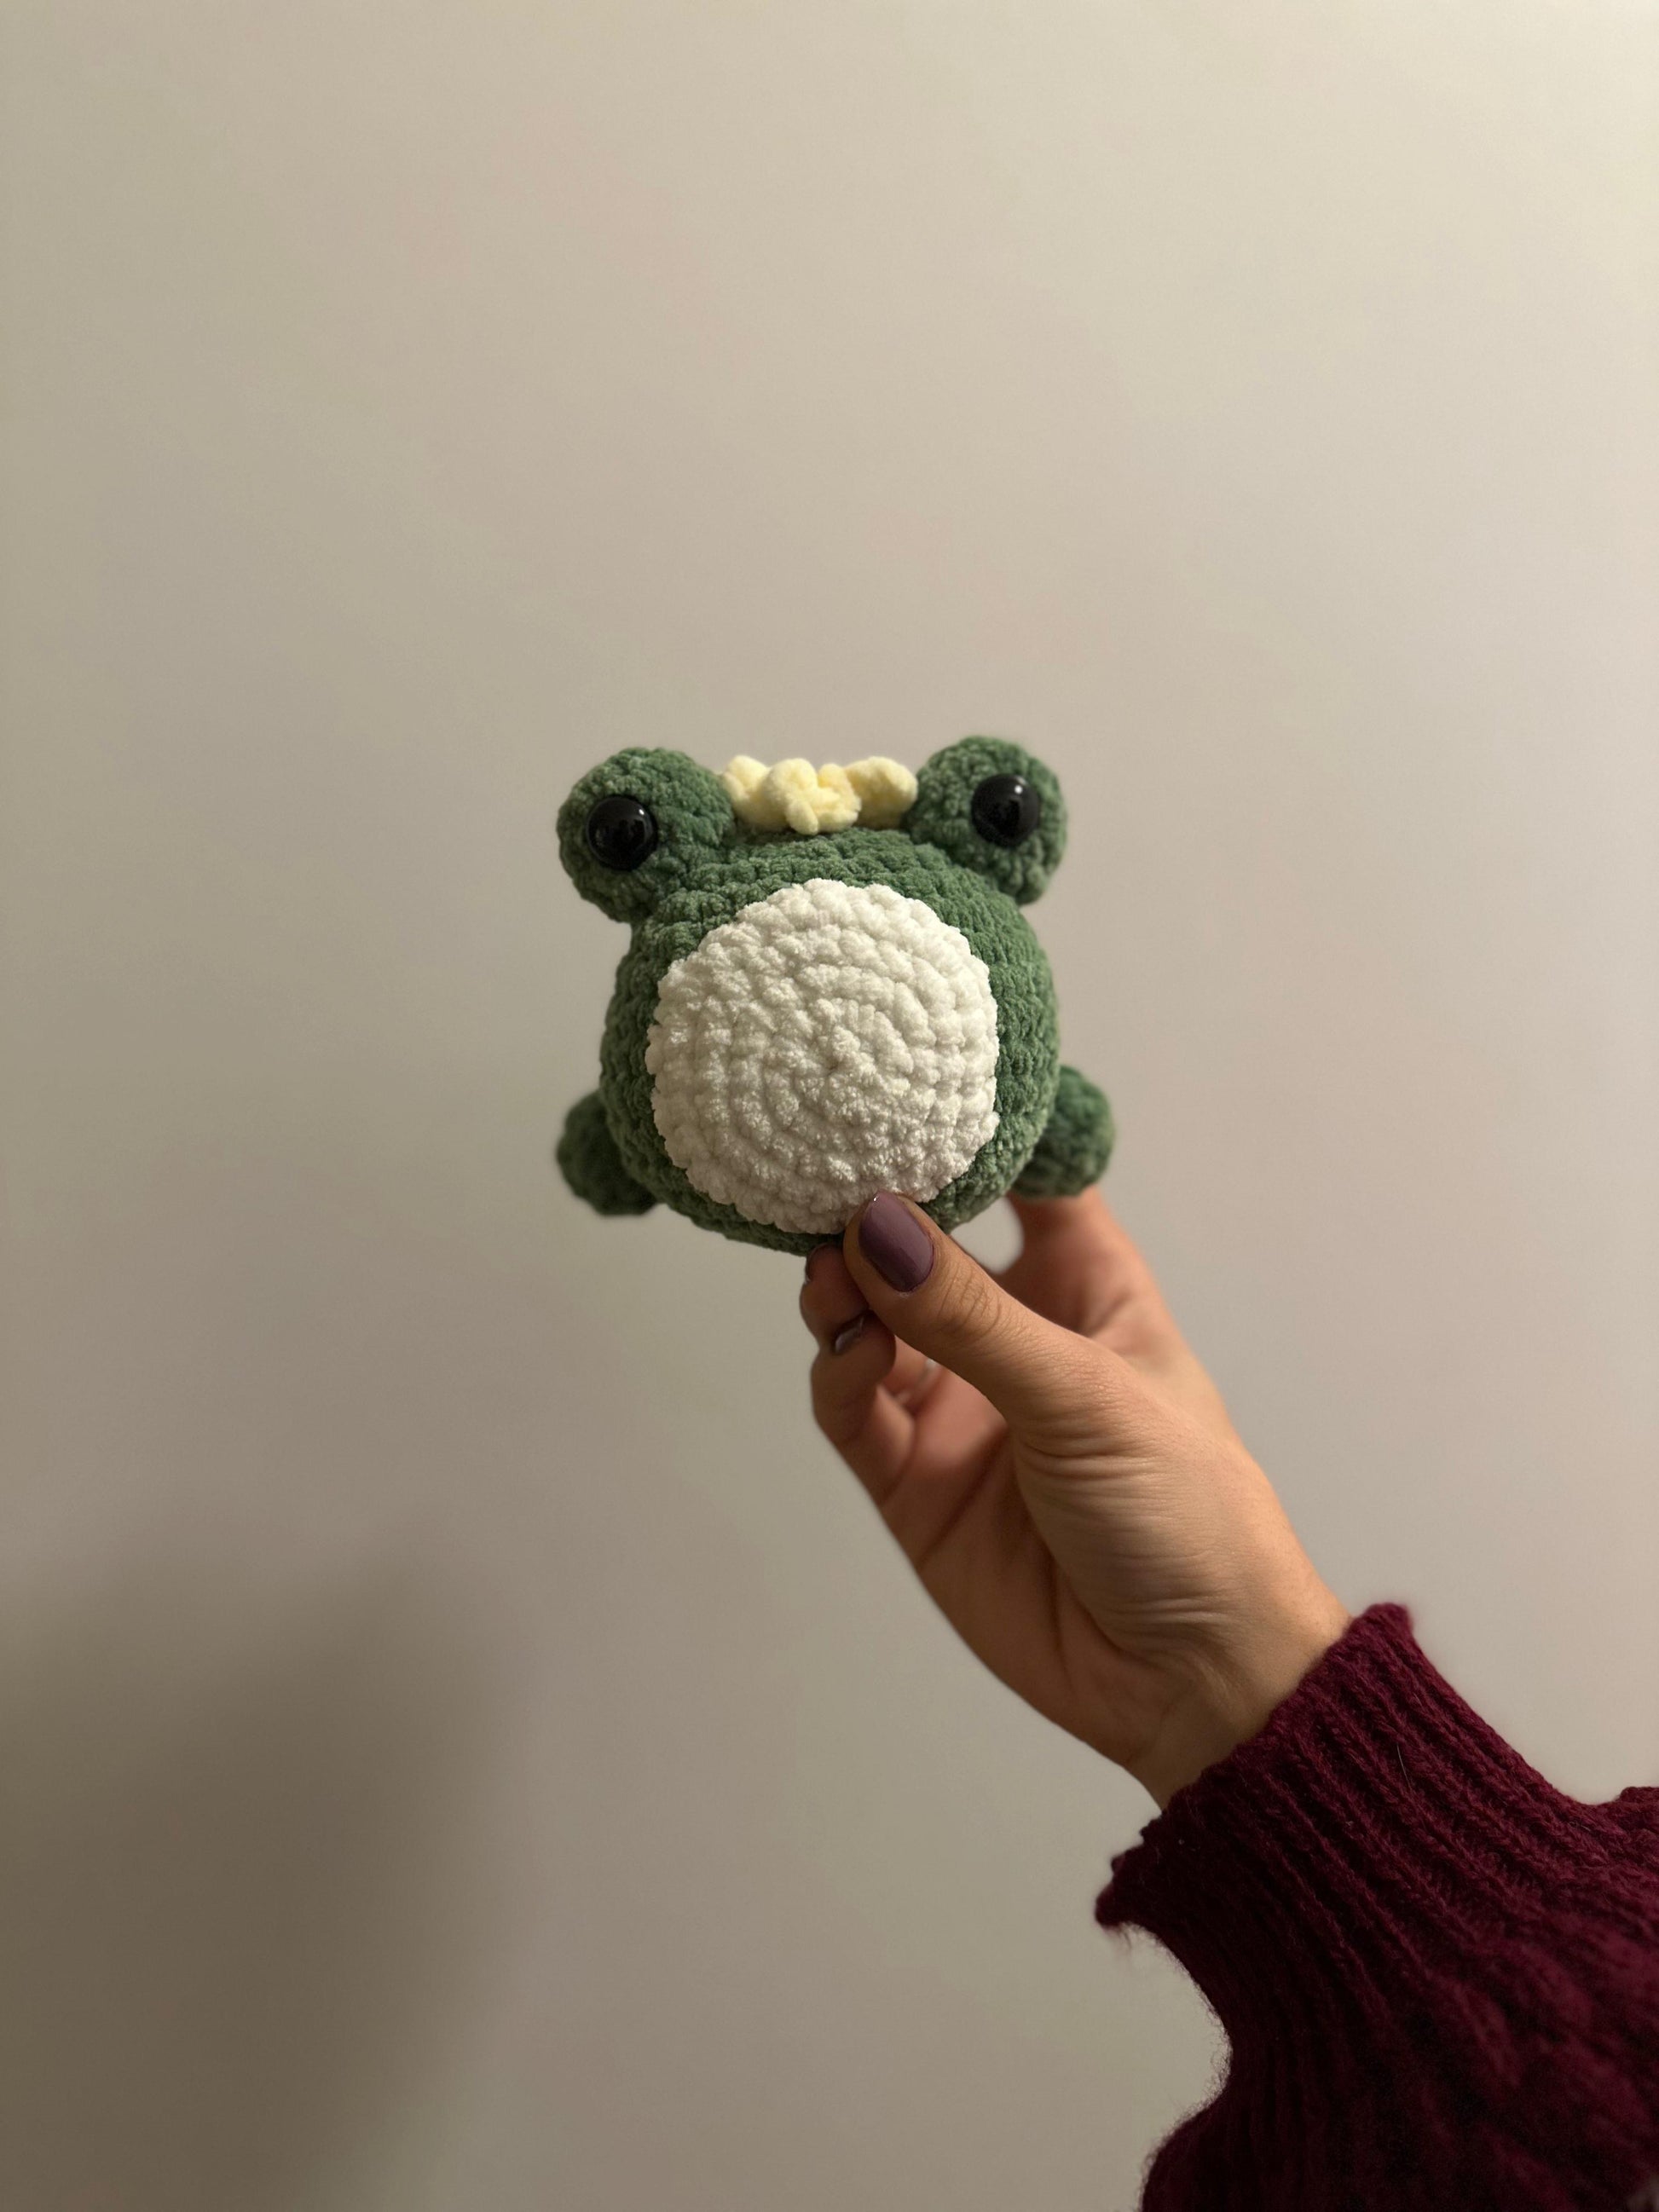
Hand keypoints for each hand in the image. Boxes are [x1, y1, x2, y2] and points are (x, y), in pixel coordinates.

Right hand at [799, 1190, 1348, 1806]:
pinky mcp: (916, 1484)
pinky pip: (855, 1408)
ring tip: (828, 1272)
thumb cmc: (1190, 1518)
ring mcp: (962, 1410)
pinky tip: (845, 1352)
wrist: (1192, 1684)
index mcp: (1091, 1293)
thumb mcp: (1087, 1394)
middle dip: (878, 1210)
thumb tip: (875, 1221)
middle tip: (827, 1178)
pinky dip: (838, 1373)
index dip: (981, 1130)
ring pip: (873, 1320)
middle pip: (926, 1245)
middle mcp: (1017, 1339)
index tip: (916, 1076)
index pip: (1031, 1182)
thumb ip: (969, 1313)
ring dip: (844, 1290)